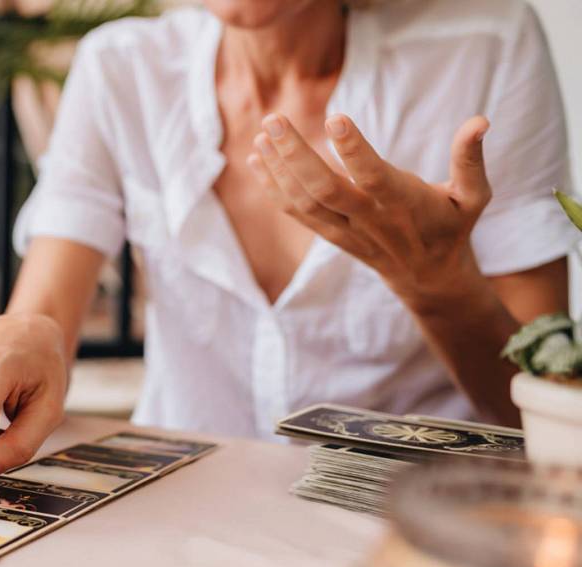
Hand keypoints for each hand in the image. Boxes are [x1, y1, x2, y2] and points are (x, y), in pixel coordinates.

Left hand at [246, 113, 492, 304]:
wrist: (428, 278)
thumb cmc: (451, 227)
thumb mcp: (473, 197)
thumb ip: (471, 161)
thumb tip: (480, 121)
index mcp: (403, 204)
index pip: (374, 177)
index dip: (354, 149)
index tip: (334, 117)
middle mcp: (369, 219)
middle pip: (325, 189)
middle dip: (295, 155)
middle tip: (274, 119)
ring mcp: (345, 230)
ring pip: (304, 202)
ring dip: (277, 169)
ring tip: (261, 135)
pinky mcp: (330, 235)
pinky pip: (296, 213)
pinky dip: (274, 188)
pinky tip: (257, 161)